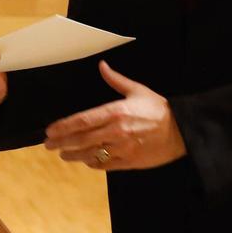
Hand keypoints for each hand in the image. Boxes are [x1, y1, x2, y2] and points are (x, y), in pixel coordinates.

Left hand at [44, 61, 186, 171]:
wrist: (182, 130)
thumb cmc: (159, 109)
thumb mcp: (138, 90)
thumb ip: (116, 80)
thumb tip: (102, 66)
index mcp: (115, 112)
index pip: (82, 121)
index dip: (63, 127)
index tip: (50, 131)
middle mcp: (115, 132)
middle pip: (81, 140)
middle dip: (62, 143)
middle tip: (49, 145)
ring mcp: (122, 149)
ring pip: (90, 155)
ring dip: (74, 155)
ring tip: (64, 155)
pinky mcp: (129, 162)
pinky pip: (105, 166)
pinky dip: (93, 163)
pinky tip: (86, 161)